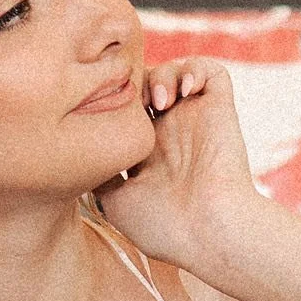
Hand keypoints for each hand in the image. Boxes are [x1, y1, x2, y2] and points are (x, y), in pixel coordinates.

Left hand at [95, 60, 259, 272]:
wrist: (210, 231)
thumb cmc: (163, 226)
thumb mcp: (115, 203)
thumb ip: (99, 173)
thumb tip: (81, 152)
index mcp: (146, 155)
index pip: (126, 114)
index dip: (111, 102)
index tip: (101, 109)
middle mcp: (170, 135)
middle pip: (146, 87)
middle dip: (132, 83)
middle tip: (129, 100)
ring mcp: (194, 121)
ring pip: (174, 73)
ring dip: (160, 76)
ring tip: (158, 102)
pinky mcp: (219, 111)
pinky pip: (212, 72)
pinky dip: (196, 69)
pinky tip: (185, 91)